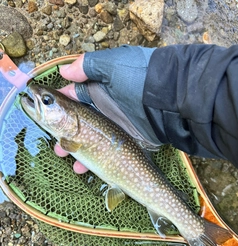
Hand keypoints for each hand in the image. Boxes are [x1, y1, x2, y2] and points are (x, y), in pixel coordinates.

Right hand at [55, 45, 157, 173]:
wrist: (171, 102)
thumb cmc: (139, 80)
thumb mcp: (113, 65)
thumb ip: (87, 67)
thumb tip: (63, 70)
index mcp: (100, 89)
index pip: (74, 98)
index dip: (59, 107)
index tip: (46, 117)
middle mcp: (106, 108)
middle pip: (79, 124)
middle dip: (64, 134)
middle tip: (56, 144)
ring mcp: (116, 126)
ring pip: (89, 140)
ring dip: (74, 149)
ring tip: (63, 155)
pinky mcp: (126, 141)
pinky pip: (104, 152)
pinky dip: (90, 161)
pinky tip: (80, 167)